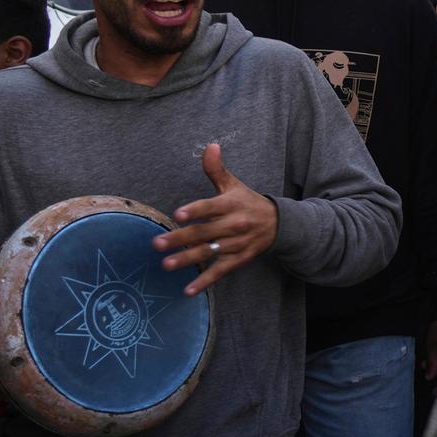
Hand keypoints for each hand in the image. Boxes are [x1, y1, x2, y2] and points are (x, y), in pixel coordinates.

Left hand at [153, 144, 279, 295]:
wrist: (280, 224)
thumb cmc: (248, 202)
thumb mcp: (234, 185)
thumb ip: (217, 169)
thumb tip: (210, 146)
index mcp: (231, 204)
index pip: (211, 207)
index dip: (195, 210)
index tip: (178, 215)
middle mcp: (234, 225)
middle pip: (204, 232)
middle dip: (180, 239)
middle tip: (157, 244)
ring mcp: (236, 244)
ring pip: (209, 252)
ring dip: (188, 260)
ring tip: (167, 265)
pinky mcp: (238, 259)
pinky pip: (220, 271)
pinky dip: (205, 281)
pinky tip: (188, 290)